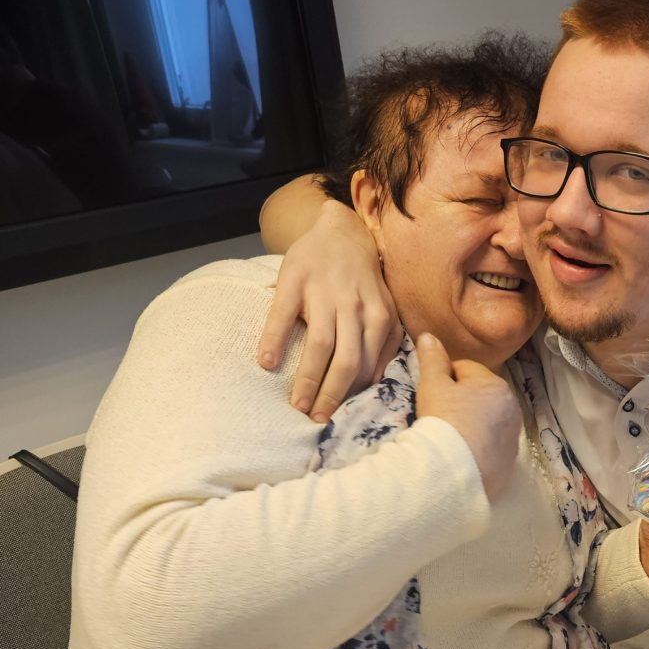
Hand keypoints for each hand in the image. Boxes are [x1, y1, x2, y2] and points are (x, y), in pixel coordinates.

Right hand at [258, 199, 401, 421]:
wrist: (341, 230)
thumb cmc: (361, 280)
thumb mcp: (382, 308)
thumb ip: (382, 341)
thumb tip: (373, 381)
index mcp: (379, 316)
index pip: (368, 366)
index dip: (353, 396)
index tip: (339, 418)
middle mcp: (355, 306)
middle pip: (347, 361)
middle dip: (332, 395)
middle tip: (316, 418)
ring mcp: (325, 292)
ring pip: (321, 344)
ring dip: (308, 379)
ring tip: (296, 404)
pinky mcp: (295, 279)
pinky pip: (284, 314)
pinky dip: (275, 340)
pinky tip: (266, 363)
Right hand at [415, 333, 522, 500]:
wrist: (452, 473)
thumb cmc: (442, 422)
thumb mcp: (432, 385)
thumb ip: (432, 359)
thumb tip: (428, 336)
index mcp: (496, 385)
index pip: (465, 369)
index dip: (444, 378)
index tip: (431, 395)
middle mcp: (512, 408)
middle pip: (480, 396)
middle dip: (461, 401)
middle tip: (439, 417)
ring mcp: (512, 437)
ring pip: (487, 421)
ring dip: (472, 424)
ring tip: (450, 437)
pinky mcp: (508, 462)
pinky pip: (491, 447)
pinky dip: (479, 447)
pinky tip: (461, 455)